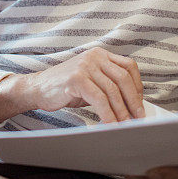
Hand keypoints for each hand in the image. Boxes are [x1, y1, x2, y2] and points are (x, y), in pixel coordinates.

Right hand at [25, 47, 144, 122]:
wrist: (37, 88)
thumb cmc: (65, 87)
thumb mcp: (90, 80)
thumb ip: (108, 85)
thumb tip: (130, 104)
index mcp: (100, 54)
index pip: (128, 66)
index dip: (137, 86)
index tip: (140, 102)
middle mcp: (94, 57)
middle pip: (123, 78)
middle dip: (133, 100)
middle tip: (138, 116)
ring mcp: (85, 66)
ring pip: (112, 90)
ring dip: (121, 110)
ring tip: (124, 124)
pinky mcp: (76, 79)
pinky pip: (99, 99)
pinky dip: (107, 114)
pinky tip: (109, 123)